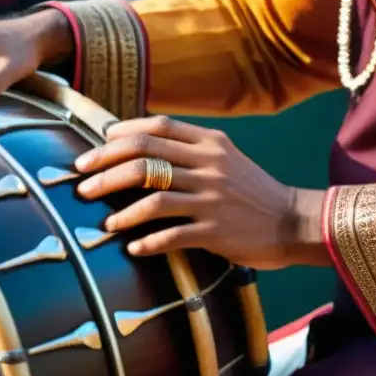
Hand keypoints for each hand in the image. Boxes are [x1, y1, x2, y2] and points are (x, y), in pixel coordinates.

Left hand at [74, 117, 328, 269]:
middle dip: (105, 170)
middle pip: (144, 158)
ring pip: (153, 196)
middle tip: (81, 185)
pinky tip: (132, 248)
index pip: (156, 127)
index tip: (93, 150)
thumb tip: (138, 146)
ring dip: (121, 211)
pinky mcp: (216, 230)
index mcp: (210, 143)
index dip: (119, 136)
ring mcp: (212, 198)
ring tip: (104, 224)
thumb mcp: (226, 158)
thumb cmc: (252, 192)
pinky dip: (148, 242)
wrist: (294, 222)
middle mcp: (209, 165)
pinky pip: (172, 235)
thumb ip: (189, 149)